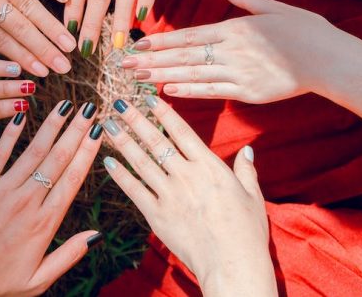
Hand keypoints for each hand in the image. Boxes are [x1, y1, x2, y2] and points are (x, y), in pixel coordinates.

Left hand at [0, 101, 103, 295]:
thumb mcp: (37, 280)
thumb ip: (68, 255)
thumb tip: (97, 235)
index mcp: (43, 224)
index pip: (72, 179)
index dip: (88, 153)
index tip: (99, 132)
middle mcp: (25, 202)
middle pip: (57, 159)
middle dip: (76, 131)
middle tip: (89, 108)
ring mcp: (1, 191)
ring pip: (32, 152)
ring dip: (51, 126)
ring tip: (66, 106)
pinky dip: (12, 134)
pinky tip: (24, 116)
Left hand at [102, 97, 276, 295]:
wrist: (232, 263)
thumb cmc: (246, 232)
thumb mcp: (252, 196)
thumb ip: (246, 170)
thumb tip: (247, 150)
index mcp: (209, 166)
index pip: (181, 131)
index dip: (163, 112)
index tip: (149, 97)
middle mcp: (186, 175)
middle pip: (156, 141)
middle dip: (136, 119)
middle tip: (119, 102)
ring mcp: (169, 195)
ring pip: (141, 161)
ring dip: (123, 141)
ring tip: (108, 125)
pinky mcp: (157, 215)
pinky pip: (134, 190)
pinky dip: (120, 175)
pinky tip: (108, 162)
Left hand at [122, 0, 361, 102]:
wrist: (330, 59)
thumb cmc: (306, 31)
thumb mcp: (276, 8)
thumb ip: (246, 1)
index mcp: (236, 28)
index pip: (188, 35)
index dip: (159, 41)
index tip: (136, 45)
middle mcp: (232, 49)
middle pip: (183, 56)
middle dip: (150, 61)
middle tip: (121, 66)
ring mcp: (239, 72)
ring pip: (193, 75)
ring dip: (162, 77)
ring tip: (136, 80)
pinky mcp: (249, 92)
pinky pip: (213, 91)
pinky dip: (189, 91)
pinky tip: (168, 92)